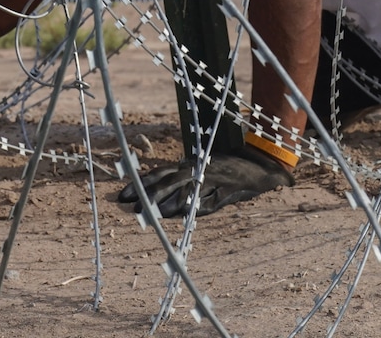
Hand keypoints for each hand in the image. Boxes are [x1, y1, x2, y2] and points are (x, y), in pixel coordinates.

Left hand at [117, 147, 292, 216]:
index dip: (140, 184)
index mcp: (186, 165)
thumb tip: (160, 206)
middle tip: (133, 208)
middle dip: (149, 194)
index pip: (158, 173)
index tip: (122, 196)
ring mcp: (212, 178)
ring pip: (187, 189)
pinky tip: (187, 214)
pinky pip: (211, 198)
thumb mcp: (199, 174)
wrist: (258, 167)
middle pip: (168, 180)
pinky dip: (198, 206)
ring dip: (169, 201)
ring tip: (155, 213)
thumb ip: (181, 185)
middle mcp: (196, 169)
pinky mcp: (228, 189)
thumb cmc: (224, 171)